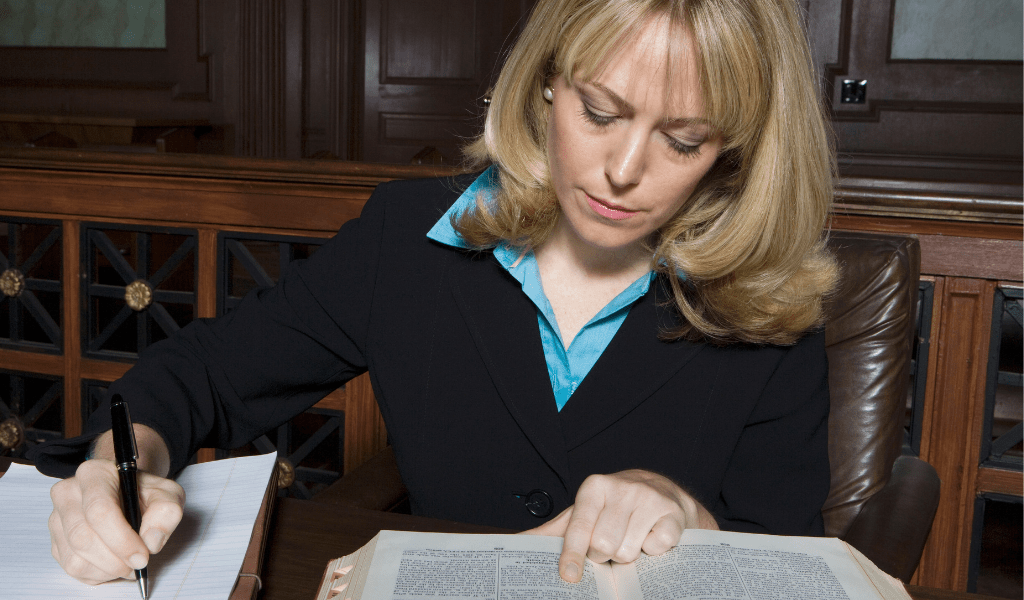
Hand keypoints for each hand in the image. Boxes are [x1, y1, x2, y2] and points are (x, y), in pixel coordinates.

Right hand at [47, 427, 183, 584]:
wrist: (127, 492)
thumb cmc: (143, 492)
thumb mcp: (167, 493)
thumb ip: (167, 511)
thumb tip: (151, 541)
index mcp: (94, 474)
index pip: (99, 511)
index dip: (121, 540)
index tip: (142, 556)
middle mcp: (68, 493)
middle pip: (83, 538)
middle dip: (115, 559)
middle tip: (138, 564)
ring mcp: (57, 518)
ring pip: (75, 558)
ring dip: (107, 569)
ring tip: (128, 563)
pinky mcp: (56, 540)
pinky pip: (72, 568)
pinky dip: (97, 573)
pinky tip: (114, 563)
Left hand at [523, 469, 716, 582]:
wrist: (661, 491)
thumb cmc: (613, 508)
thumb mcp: (582, 513)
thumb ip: (551, 531)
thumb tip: (513, 545)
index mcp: (594, 487)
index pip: (579, 527)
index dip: (571, 554)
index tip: (568, 576)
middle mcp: (621, 488)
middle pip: (603, 546)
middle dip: (603, 555)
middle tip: (607, 547)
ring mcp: (649, 499)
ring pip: (628, 551)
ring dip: (626, 555)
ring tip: (628, 539)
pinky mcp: (672, 514)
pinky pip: (656, 548)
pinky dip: (652, 552)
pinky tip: (649, 537)